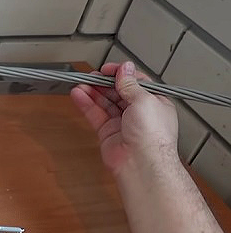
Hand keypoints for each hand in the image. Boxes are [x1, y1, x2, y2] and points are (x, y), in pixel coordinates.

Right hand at [70, 61, 177, 175]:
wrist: (141, 163)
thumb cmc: (152, 136)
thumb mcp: (144, 99)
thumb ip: (130, 84)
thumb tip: (125, 69)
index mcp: (154, 102)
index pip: (135, 83)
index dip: (121, 75)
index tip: (109, 70)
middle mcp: (139, 113)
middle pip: (118, 92)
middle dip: (104, 83)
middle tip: (92, 76)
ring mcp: (122, 123)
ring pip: (105, 103)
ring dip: (92, 92)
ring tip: (81, 83)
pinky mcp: (107, 133)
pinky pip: (95, 115)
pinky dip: (86, 104)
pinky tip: (79, 95)